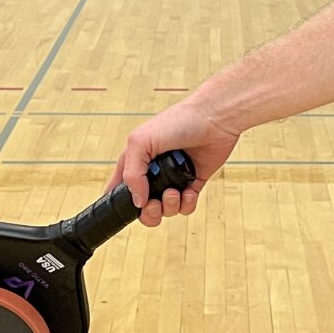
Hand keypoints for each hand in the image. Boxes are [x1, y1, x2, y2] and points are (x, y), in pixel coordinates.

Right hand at [107, 96, 241, 227]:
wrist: (214, 119)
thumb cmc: (177, 122)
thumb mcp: (141, 141)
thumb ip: (132, 173)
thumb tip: (138, 202)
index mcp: (136, 161)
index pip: (119, 189)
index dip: (119, 203)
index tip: (126, 209)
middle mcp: (153, 172)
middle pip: (143, 207)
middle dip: (148, 212)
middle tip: (154, 204)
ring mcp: (174, 179)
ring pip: (165, 209)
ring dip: (170, 206)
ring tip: (175, 192)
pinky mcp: (193, 183)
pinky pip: (186, 206)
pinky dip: (187, 203)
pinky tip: (190, 190)